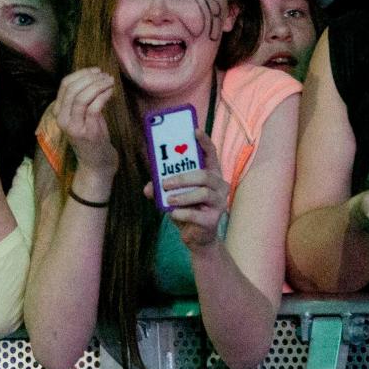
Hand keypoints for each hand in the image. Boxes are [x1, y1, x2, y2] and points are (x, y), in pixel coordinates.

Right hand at [55, 67, 117, 174]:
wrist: (96, 161)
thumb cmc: (91, 134)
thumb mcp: (82, 114)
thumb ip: (81, 97)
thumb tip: (93, 75)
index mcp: (58, 111)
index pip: (64, 85)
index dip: (81, 73)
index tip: (96, 71)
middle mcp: (62, 118)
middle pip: (72, 89)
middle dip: (91, 78)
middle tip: (105, 76)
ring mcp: (74, 126)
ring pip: (82, 97)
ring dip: (98, 85)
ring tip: (110, 82)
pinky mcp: (87, 132)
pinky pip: (94, 107)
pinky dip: (103, 95)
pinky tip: (111, 92)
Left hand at [145, 129, 228, 248]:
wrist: (197, 237)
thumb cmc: (187, 209)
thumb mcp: (172, 195)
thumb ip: (160, 188)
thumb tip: (149, 187)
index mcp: (211, 174)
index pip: (211, 153)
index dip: (204, 141)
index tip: (194, 130)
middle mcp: (219, 185)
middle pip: (204, 175)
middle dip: (183, 177)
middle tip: (165, 183)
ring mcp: (219, 202)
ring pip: (203, 193)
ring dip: (183, 195)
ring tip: (168, 199)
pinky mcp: (214, 219)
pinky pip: (198, 213)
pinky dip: (183, 213)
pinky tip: (173, 214)